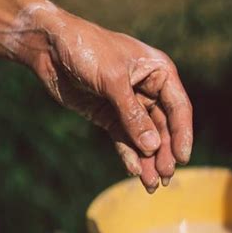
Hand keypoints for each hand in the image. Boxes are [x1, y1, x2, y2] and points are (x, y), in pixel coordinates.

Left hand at [17, 4, 192, 191]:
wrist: (49, 47)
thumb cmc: (86, 49)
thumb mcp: (113, 80)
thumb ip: (132, 115)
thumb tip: (151, 147)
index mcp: (158, 72)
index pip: (178, 108)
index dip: (182, 134)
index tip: (182, 158)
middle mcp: (147, 89)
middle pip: (163, 128)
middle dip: (163, 153)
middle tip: (165, 178)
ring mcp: (128, 105)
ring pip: (144, 138)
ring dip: (148, 161)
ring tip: (150, 185)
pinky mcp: (109, 116)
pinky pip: (123, 140)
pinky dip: (128, 155)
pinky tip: (133, 171)